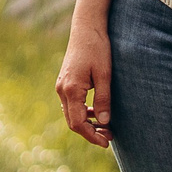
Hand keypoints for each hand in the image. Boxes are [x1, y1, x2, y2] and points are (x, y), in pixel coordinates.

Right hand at [56, 0, 116, 147]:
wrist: (86, 28)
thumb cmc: (98, 48)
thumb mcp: (104, 74)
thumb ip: (103, 99)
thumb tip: (105, 122)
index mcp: (71, 89)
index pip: (78, 123)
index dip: (92, 136)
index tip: (107, 142)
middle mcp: (62, 90)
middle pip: (73, 122)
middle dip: (90, 133)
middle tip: (109, 138)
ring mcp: (61, 86)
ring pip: (71, 114)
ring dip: (87, 124)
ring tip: (107, 128)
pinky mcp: (65, 83)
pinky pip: (71, 105)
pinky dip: (84, 113)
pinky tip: (98, 114)